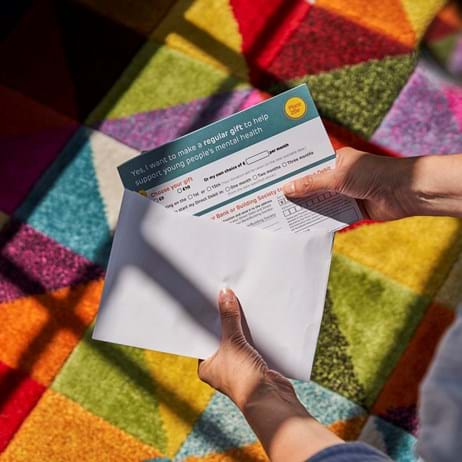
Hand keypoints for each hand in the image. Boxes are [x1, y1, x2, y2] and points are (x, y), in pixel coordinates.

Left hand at [198, 289, 342, 461]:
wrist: (270, 399)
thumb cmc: (242, 376)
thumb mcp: (232, 342)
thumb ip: (228, 318)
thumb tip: (224, 294)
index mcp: (206, 366)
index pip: (202, 338)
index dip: (205, 320)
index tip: (207, 301)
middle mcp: (220, 367)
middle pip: (220, 336)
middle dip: (224, 319)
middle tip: (223, 296)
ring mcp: (238, 366)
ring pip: (237, 338)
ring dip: (239, 324)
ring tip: (238, 301)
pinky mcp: (254, 364)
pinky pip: (251, 342)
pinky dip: (252, 332)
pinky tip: (254, 316)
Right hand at [282, 147, 461, 220]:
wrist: (404, 191)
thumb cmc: (373, 174)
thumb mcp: (338, 177)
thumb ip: (312, 184)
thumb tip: (286, 189)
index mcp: (334, 160)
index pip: (307, 165)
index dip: (290, 172)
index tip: (271, 178)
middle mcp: (337, 175)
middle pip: (310, 185)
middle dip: (294, 192)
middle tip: (270, 199)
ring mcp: (343, 193)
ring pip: (319, 201)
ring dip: (305, 207)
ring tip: (281, 213)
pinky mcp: (350, 209)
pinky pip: (330, 214)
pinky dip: (319, 219)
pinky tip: (302, 225)